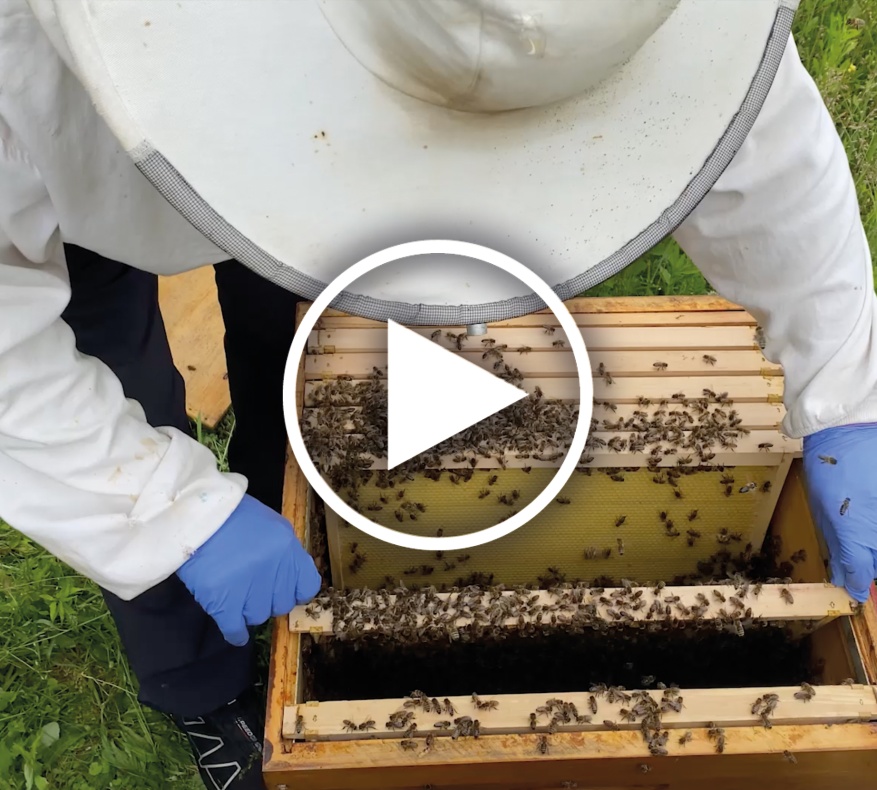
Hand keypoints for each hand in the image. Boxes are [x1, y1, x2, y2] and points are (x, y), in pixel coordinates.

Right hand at [176, 494, 320, 645]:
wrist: (195, 516)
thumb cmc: (235, 517)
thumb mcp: (273, 526)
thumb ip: (286, 552)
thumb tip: (291, 577)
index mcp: (288, 549)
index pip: (308, 586)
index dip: (297, 590)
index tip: (286, 589)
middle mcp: (274, 570)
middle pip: (282, 604)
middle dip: (270, 598)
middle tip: (254, 587)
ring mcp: (248, 587)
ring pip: (258, 616)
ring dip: (248, 609)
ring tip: (236, 593)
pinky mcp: (222, 600)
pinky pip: (235, 628)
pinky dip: (236, 633)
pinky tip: (236, 631)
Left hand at [803, 424, 876, 602]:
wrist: (851, 428)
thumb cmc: (829, 466)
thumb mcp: (822, 508)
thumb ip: (837, 544)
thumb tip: (843, 576)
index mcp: (855, 534)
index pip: (862, 574)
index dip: (857, 582)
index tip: (854, 585)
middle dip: (870, 562)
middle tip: (860, 548)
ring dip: (876, 542)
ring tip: (865, 522)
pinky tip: (871, 509)